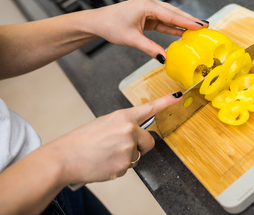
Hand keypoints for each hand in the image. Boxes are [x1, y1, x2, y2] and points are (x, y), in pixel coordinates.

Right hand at [45, 92, 181, 184]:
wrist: (63, 158)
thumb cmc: (80, 141)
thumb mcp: (103, 124)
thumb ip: (123, 126)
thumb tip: (134, 133)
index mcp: (123, 116)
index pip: (150, 108)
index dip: (167, 102)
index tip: (179, 96)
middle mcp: (129, 130)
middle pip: (149, 141)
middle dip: (141, 147)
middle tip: (120, 148)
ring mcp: (128, 148)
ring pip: (137, 156)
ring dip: (126, 157)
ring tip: (106, 155)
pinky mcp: (124, 164)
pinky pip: (128, 167)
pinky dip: (118, 167)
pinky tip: (104, 163)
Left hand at [87, 0, 208, 60]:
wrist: (97, 22)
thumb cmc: (110, 25)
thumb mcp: (132, 39)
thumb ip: (150, 48)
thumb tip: (164, 58)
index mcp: (147, 5)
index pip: (172, 15)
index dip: (187, 21)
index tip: (201, 26)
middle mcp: (150, 3)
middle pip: (174, 13)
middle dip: (190, 20)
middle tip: (205, 26)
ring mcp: (149, 8)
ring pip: (170, 16)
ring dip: (182, 23)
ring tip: (198, 29)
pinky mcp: (147, 14)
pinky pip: (163, 21)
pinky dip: (173, 26)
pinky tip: (182, 32)